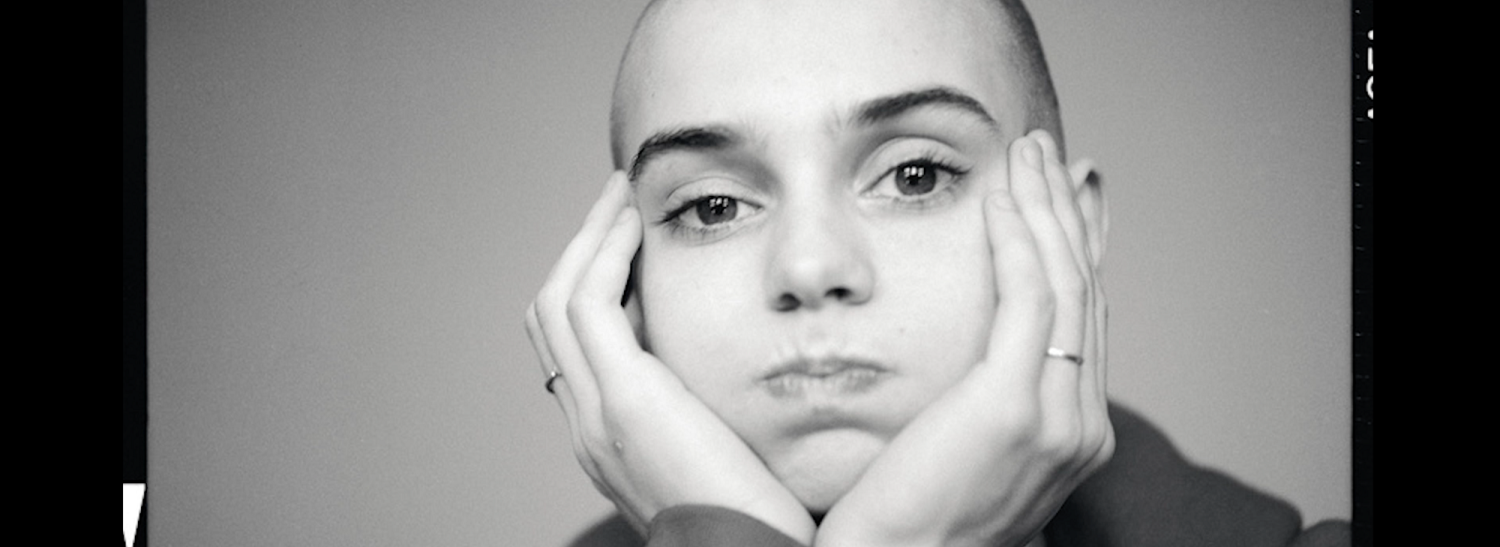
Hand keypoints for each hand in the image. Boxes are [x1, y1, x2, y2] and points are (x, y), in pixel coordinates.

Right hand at [524, 172, 815, 543]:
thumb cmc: (759, 520)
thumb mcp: (724, 449)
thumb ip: (707, 404)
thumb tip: (728, 354)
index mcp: (607, 437)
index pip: (572, 343)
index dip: (591, 282)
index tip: (630, 238)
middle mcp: (587, 426)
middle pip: (549, 315)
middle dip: (580, 249)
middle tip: (616, 201)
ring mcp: (597, 416)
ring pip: (558, 300)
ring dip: (588, 238)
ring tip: (620, 194)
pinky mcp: (626, 403)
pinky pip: (591, 305)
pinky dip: (606, 254)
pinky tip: (635, 223)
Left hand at [815, 130, 1113, 546]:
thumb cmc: (906, 522)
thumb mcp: (961, 454)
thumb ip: (984, 404)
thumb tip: (973, 359)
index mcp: (1072, 436)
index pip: (1083, 321)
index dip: (1079, 250)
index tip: (1069, 199)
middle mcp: (1080, 426)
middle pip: (1083, 293)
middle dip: (1067, 214)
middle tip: (1049, 156)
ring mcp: (1057, 419)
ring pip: (1063, 284)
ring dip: (1045, 207)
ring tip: (1028, 153)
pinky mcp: (1014, 407)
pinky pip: (1025, 298)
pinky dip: (1018, 238)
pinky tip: (1002, 197)